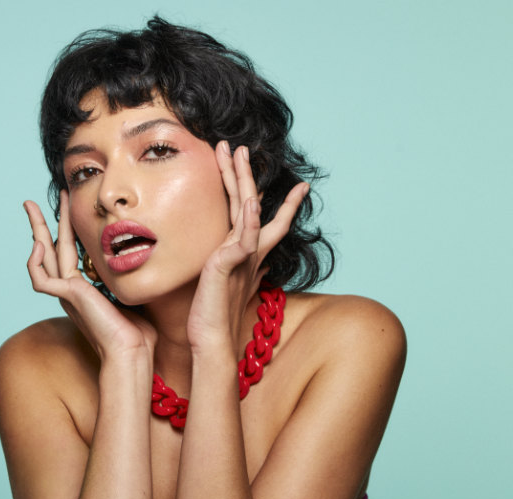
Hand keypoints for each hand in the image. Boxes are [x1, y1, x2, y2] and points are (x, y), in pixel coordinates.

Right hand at [24, 192, 156, 359]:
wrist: (132, 349)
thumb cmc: (137, 331)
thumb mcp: (133, 292)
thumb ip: (128, 275)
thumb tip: (142, 255)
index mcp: (83, 288)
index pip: (67, 252)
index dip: (64, 229)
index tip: (67, 207)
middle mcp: (70, 289)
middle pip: (49, 248)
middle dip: (41, 223)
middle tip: (32, 201)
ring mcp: (67, 293)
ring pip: (42, 255)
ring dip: (35, 229)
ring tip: (30, 205)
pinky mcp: (67, 296)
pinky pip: (40, 278)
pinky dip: (34, 262)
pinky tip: (39, 244)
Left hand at [186, 142, 308, 353]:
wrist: (211, 339)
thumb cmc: (213, 315)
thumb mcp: (225, 284)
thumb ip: (236, 268)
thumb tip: (249, 264)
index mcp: (246, 253)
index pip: (265, 220)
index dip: (283, 203)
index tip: (301, 186)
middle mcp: (248, 251)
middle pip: (251, 203)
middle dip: (247, 174)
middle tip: (243, 147)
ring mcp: (242, 256)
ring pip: (246, 209)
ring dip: (243, 179)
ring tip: (238, 152)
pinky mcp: (232, 265)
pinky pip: (244, 236)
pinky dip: (250, 218)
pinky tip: (251, 200)